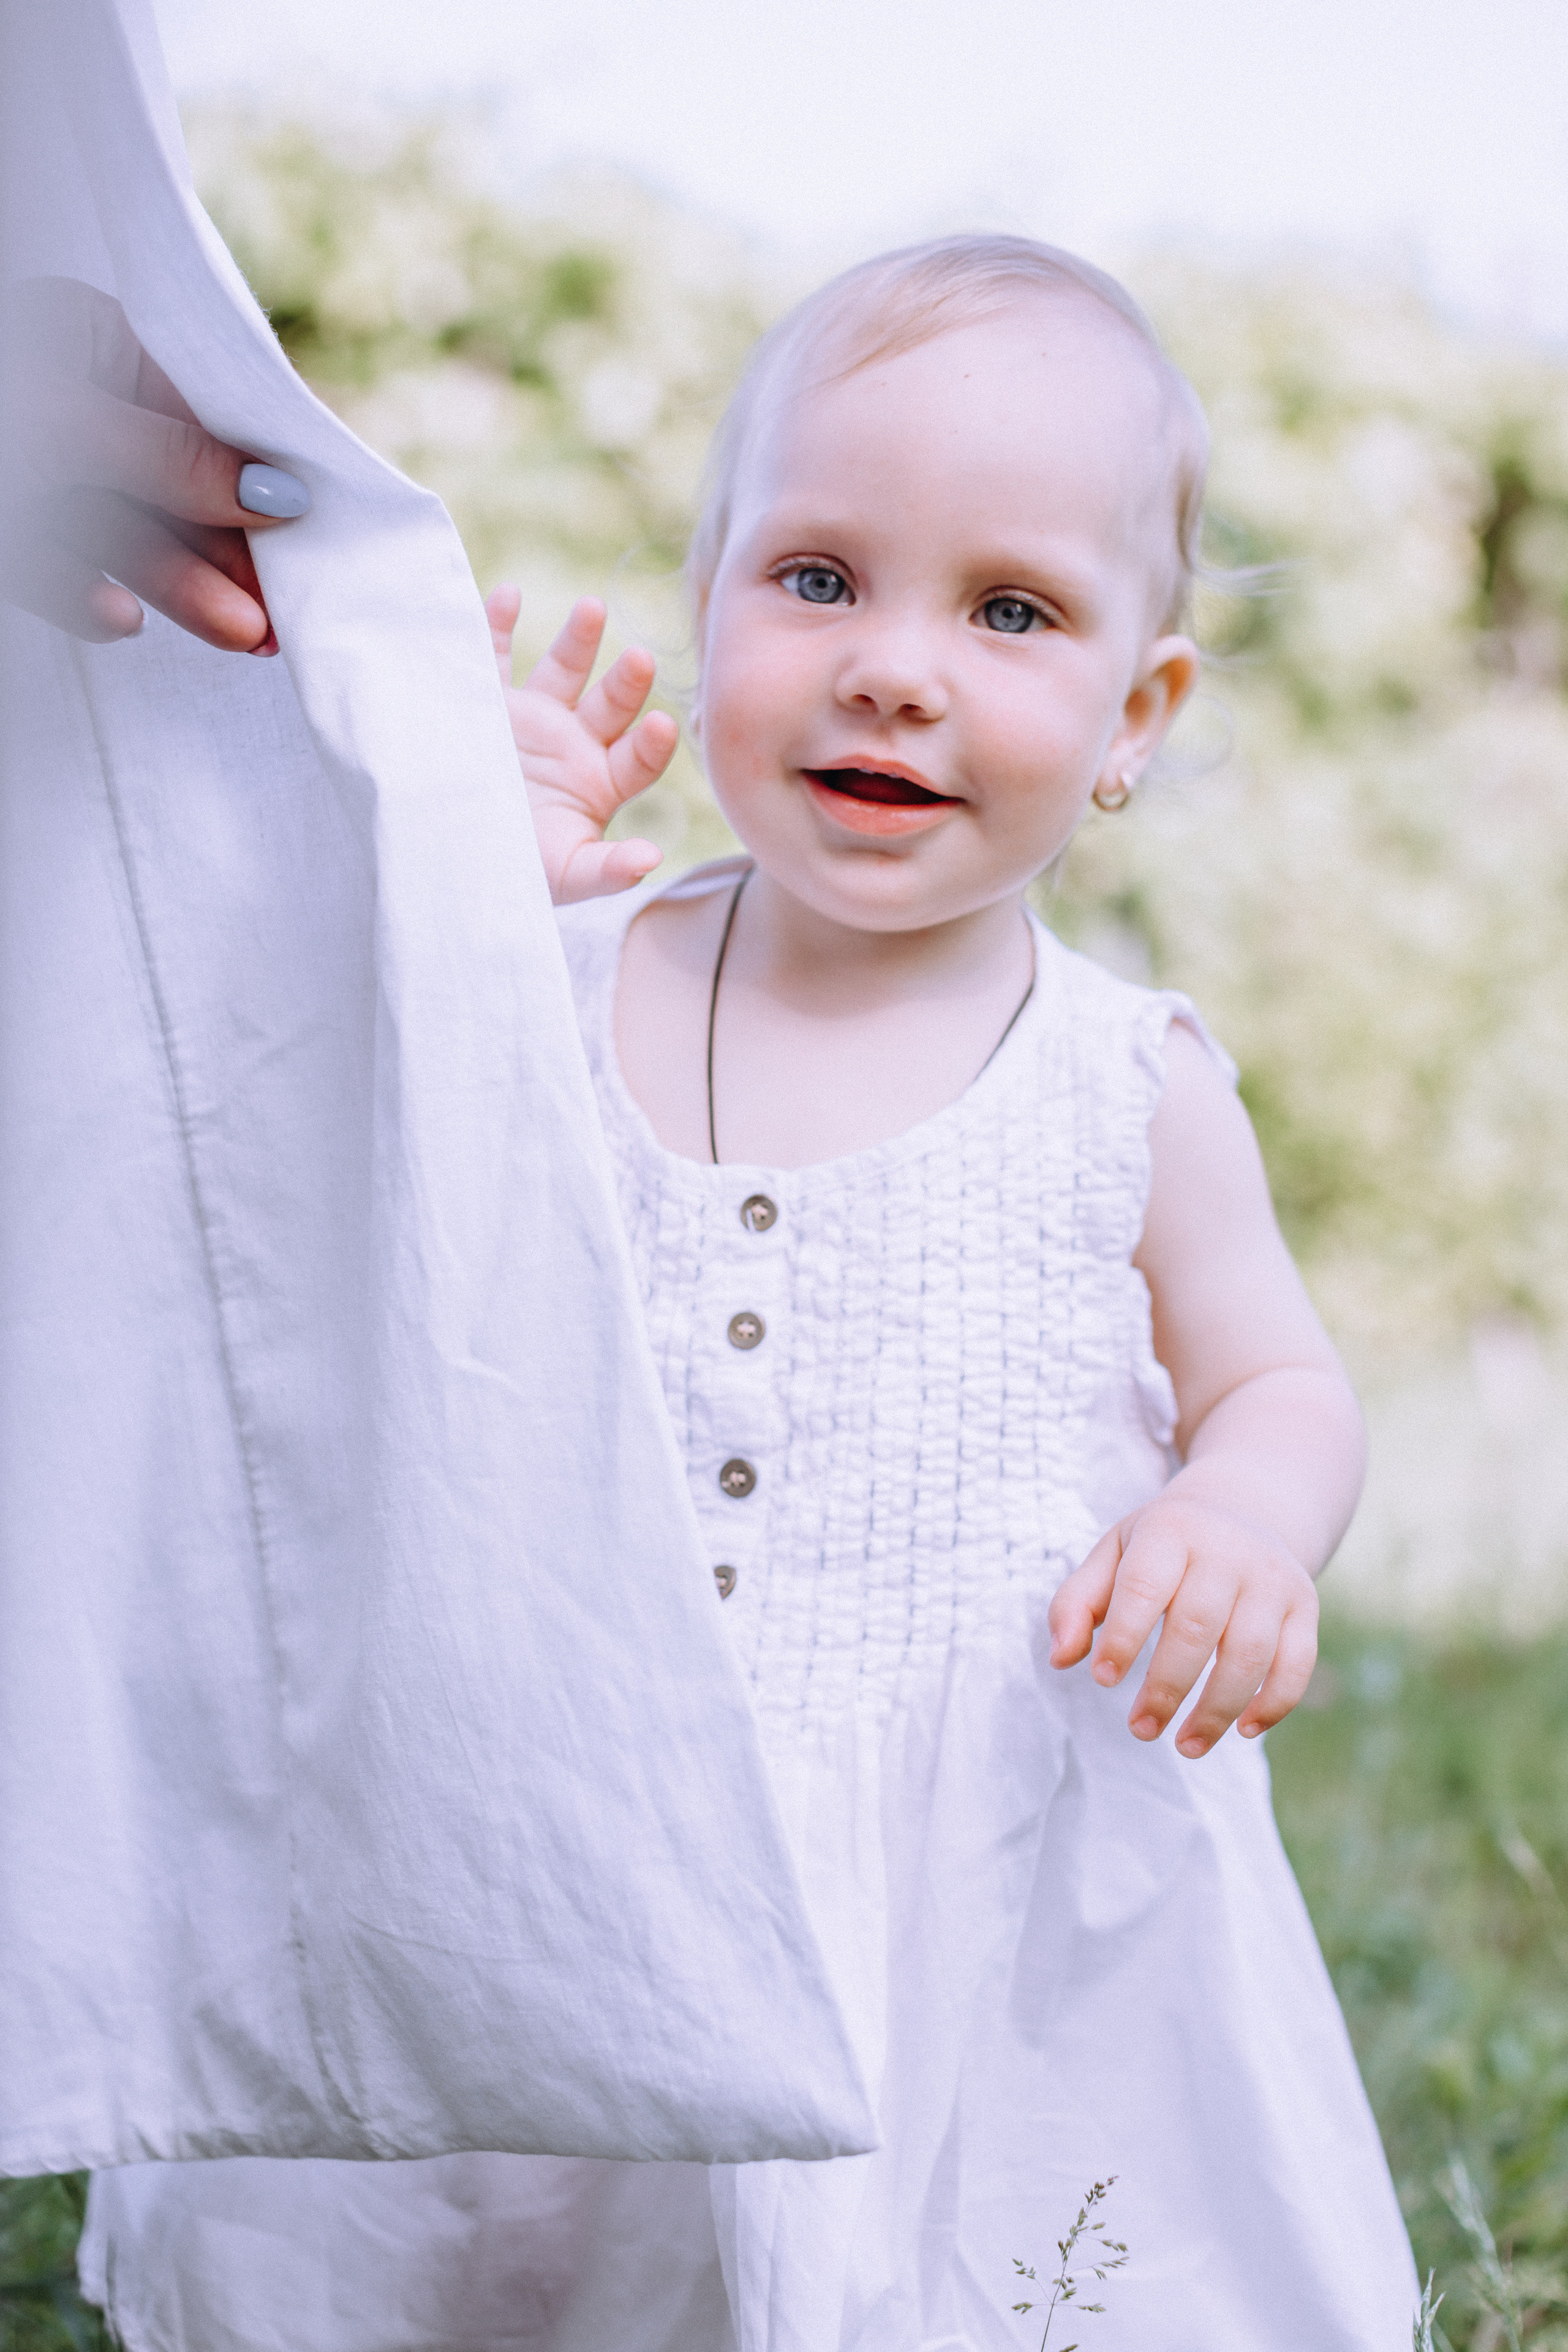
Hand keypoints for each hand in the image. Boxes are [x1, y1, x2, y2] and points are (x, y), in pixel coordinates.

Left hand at [0, 278, 307, 653]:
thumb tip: (279, 492)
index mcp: (91, 336)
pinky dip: (80, 590)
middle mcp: (69, 394)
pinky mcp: (8, 520)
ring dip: (174, 587)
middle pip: (169, 487)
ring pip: (120, 532)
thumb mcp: (69, 425)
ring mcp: (36, 461)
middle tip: (275, 626)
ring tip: (238, 638)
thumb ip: (172, 462)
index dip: (257, 486)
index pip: (201, 419)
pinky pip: (54, 560)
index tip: (310, 546)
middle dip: (222, 558)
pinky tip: (111, 619)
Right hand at [487, 586, 674, 904]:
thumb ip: (608, 869)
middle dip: (626, 682)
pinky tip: (508, 596)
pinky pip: (495, 656)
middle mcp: (575, 742)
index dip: (652, 743)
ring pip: (563, 669)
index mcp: (602, 782)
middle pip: (611, 704)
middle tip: (640, 659)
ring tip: (592, 608)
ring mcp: (534, 718)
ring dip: (578, 639)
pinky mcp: (490, 702)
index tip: (661, 724)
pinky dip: (498, 624)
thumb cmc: (519, 873)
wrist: (454, 858)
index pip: (639, 758)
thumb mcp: (565, 877)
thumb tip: (651, 859)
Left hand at [1047, 1491, 1318, 1757]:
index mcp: (1171, 1530)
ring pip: (1250, 1653)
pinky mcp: (1305, 1605)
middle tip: (1140, 1729)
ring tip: (1185, 1746)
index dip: (1124, 1637)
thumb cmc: (1162, 1546)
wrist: (1242, 1509)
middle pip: (1197, 1627)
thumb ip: (1078, 1603)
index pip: (1145, 1586)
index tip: (1102, 1679)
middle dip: (1166, 1687)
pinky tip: (1242, 1730)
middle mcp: (1228, 1550)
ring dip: (1217, 1709)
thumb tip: (1060, 1659)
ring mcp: (1273, 1578)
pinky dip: (1273, 1703)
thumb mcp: (1113, 1555)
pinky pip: (1297, 1662)